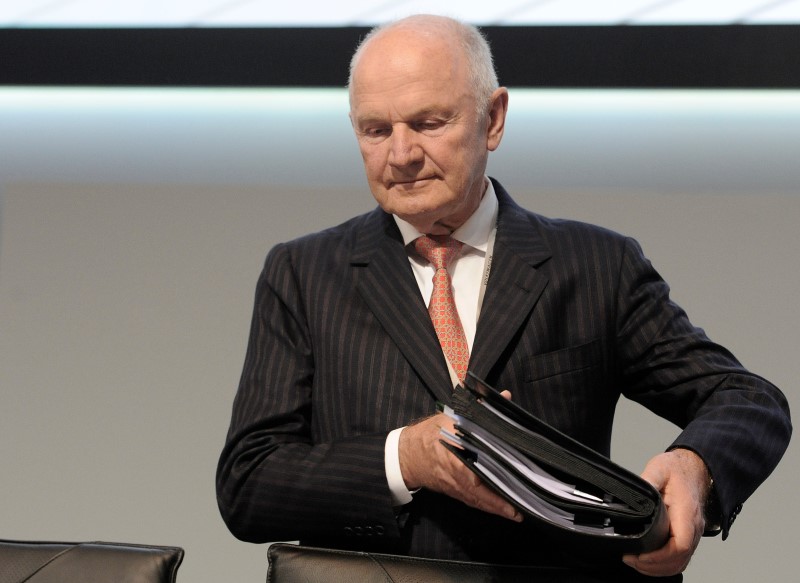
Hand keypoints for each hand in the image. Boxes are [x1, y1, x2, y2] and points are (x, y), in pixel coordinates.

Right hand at [398, 391, 521, 521]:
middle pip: (487, 491)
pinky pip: (476, 502)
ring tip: (518, 511)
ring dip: (500, 508)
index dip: (503, 475)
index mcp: (460, 458)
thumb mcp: (452, 417)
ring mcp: (458, 488)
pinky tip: (502, 508)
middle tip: (524, 505)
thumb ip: (480, 409)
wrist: (406, 455)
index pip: (486, 468)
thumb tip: (504, 397)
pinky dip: (489, 507)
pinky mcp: (456, 493)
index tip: (520, 479)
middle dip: (505, 501)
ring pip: (482, 501)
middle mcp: (461, 477)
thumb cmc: (429, 435)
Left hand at [622, 448, 710, 576]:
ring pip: (681, 562)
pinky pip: (681, 557)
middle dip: (654, 566)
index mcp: (686, 513)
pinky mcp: (688, 534)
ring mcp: (692, 533)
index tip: (639, 556)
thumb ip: (647, 480)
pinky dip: (665, 564)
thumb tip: (633, 494)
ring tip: (636, 563)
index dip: (659, 556)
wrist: (694, 468)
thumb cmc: (678, 470)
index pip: (679, 545)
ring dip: (659, 568)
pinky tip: (649, 561)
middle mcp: (693, 527)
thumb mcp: (659, 468)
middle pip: (680, 559)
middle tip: (630, 560)